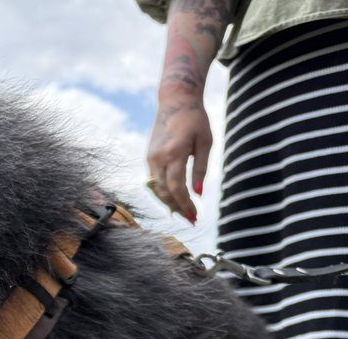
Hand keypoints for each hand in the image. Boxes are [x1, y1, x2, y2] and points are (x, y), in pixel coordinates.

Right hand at [146, 92, 210, 223]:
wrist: (175, 101)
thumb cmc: (195, 119)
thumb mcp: (206, 142)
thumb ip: (202, 168)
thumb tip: (198, 193)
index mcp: (174, 153)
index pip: (177, 188)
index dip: (185, 205)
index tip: (195, 216)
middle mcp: (158, 159)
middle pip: (164, 193)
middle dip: (177, 208)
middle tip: (190, 220)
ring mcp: (150, 159)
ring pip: (157, 189)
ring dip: (169, 203)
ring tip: (183, 213)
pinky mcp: (149, 158)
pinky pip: (154, 181)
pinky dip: (163, 192)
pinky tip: (173, 199)